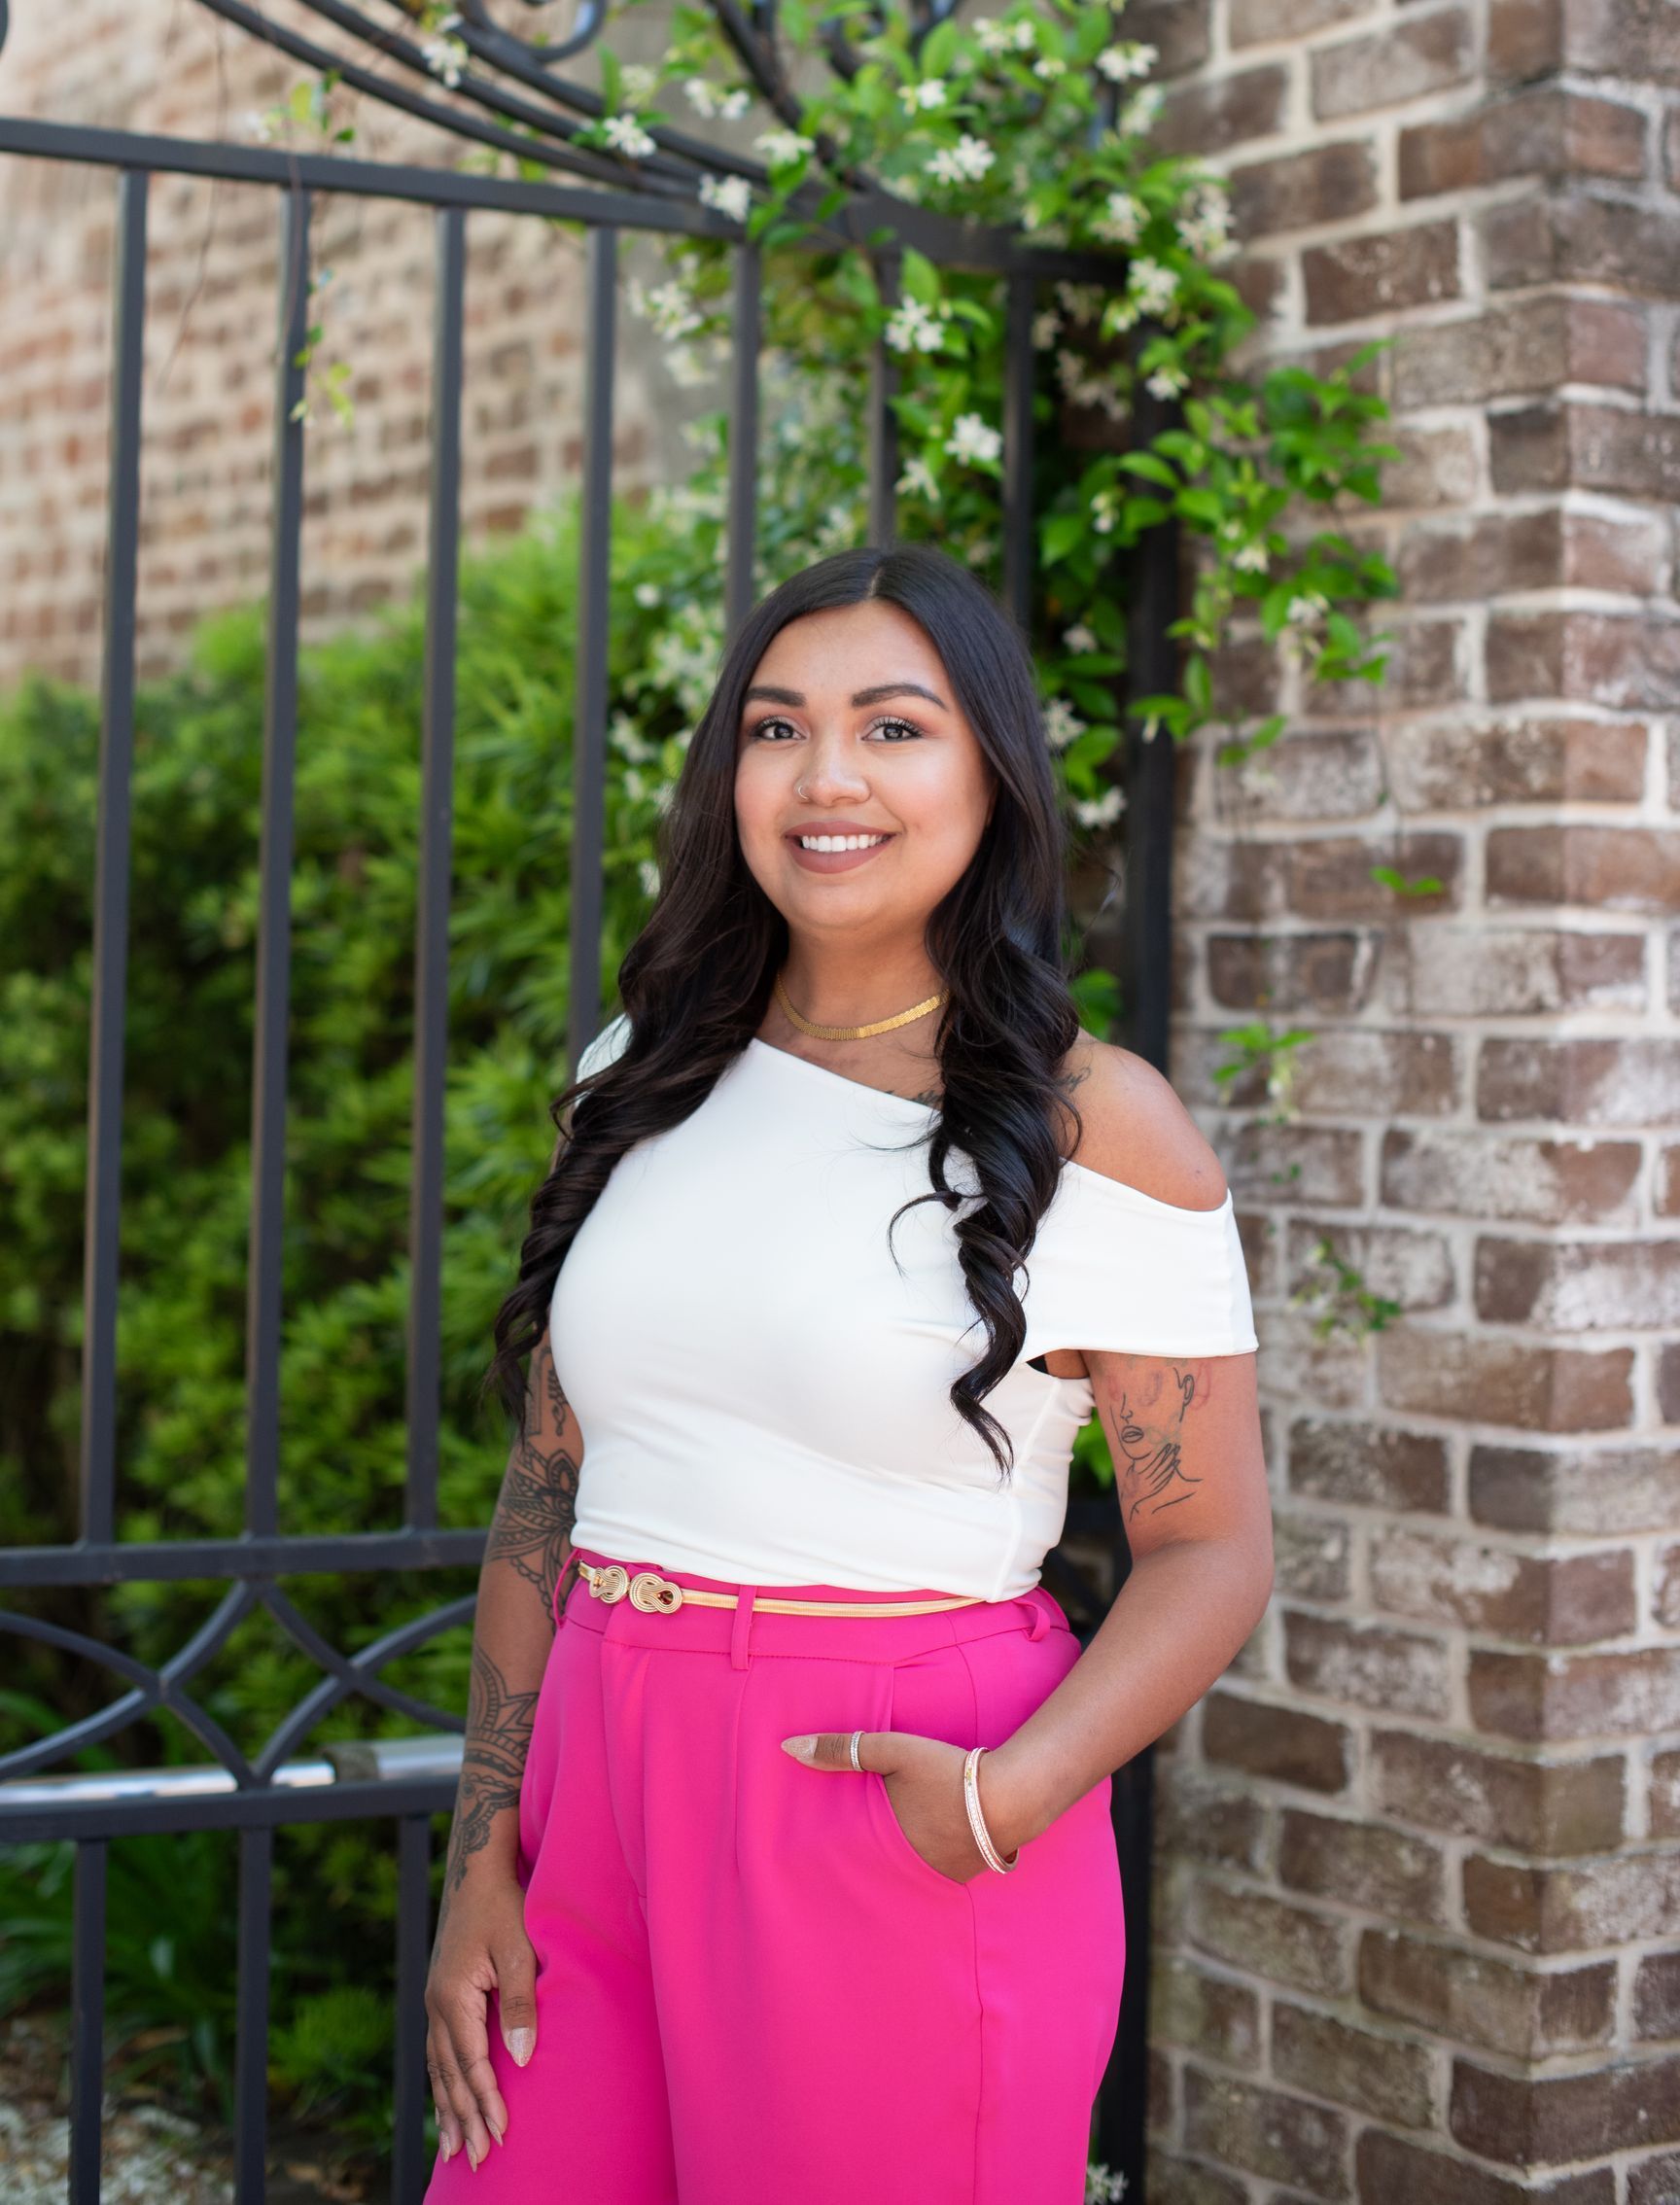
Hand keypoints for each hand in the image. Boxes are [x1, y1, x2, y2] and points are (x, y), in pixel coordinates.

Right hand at [424, 1869, 536, 2169]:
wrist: (476, 1871)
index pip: (471, 2063)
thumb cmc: (504, 1906)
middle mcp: (435, 2005)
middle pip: (449, 2074)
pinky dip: (442, 2083)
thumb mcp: (519, 1950)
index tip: (502, 2135)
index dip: (487, 2100)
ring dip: (448, 2109)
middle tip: (478, 2160)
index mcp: (452, 1996)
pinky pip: (437, 2052)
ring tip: (455, 2150)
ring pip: (438, 2068)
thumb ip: (520, 2004)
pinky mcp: (440, 1997)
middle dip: (464, 2118)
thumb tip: (520, 2059)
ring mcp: (433, 2002)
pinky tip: (448, 2103)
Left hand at [780, 1729, 1021, 1882]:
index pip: (842, 1860)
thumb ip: (842, 1749)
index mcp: (884, 1844)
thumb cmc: (947, 1771)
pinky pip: (930, 1872)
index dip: (825, 1861)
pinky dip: (923, 1862)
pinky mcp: (962, 1876)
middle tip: (836, 1863)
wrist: (1011, 1796)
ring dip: (892, 1864)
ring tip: (878, 1856)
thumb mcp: (893, 1751)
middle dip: (858, 1864)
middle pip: (873, 1869)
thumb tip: (787, 1747)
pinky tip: (924, 1851)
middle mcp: (907, 1869)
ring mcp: (936, 1877)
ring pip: (902, 1873)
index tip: (805, 1862)